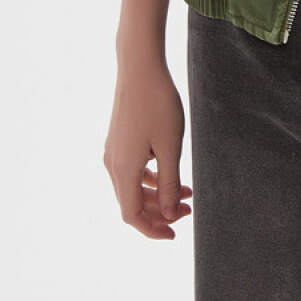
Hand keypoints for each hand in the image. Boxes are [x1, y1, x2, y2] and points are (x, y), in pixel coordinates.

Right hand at [104, 56, 191, 240]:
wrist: (139, 67)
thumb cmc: (158, 103)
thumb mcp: (170, 147)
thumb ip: (170, 183)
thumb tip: (170, 213)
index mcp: (123, 169)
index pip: (132, 215)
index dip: (153, 229)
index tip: (175, 233)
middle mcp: (112, 163)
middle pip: (131, 203)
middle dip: (159, 212)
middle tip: (188, 210)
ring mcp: (113, 151)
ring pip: (132, 187)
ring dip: (157, 195)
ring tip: (187, 192)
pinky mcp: (118, 140)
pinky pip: (131, 171)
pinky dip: (150, 179)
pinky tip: (169, 173)